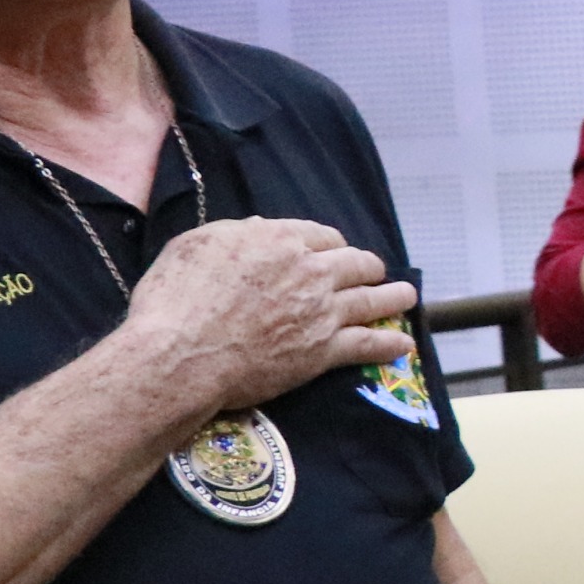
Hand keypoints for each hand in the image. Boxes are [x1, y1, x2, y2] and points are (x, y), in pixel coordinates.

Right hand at [115, 217, 413, 424]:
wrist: (181, 354)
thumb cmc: (176, 297)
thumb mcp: (198, 245)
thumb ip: (237, 234)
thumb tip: (264, 230)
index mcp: (281, 241)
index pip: (322, 236)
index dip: (330, 244)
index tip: (333, 251)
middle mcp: (311, 272)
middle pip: (355, 263)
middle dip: (367, 265)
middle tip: (373, 271)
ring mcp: (323, 312)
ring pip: (373, 299)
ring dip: (394, 296)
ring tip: (407, 296)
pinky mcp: (324, 351)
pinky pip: (368, 344)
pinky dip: (389, 344)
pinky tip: (403, 344)